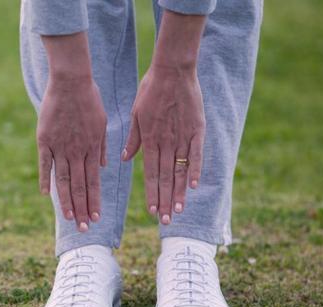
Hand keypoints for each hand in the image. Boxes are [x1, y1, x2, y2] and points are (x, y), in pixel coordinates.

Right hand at [37, 76, 106, 231]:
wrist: (71, 81)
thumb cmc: (89, 99)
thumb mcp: (103, 123)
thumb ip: (101, 148)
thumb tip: (104, 166)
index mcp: (92, 148)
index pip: (94, 182)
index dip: (94, 201)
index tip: (95, 218)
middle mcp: (77, 152)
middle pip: (80, 186)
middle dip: (82, 209)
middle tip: (83, 228)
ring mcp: (60, 147)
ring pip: (64, 180)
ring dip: (67, 201)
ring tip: (68, 218)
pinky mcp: (45, 140)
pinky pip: (45, 163)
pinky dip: (45, 179)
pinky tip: (45, 194)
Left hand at [122, 65, 204, 223]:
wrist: (172, 70)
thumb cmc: (151, 90)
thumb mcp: (136, 114)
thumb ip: (133, 139)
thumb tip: (126, 160)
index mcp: (149, 139)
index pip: (151, 173)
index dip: (152, 193)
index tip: (152, 211)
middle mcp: (166, 142)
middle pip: (166, 177)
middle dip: (165, 201)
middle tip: (165, 220)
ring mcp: (183, 136)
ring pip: (180, 170)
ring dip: (179, 192)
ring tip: (179, 210)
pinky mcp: (197, 129)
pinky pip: (196, 153)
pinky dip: (194, 169)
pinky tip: (194, 185)